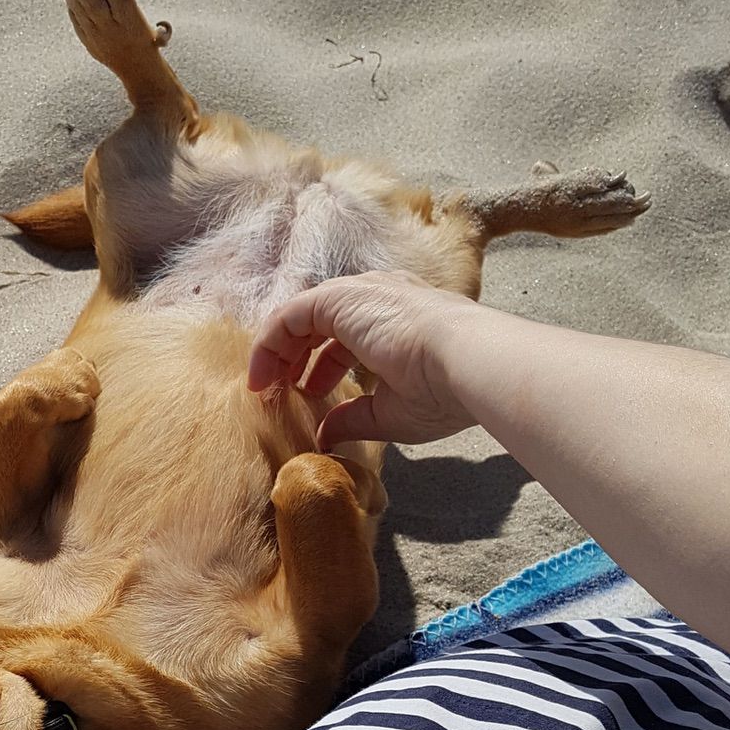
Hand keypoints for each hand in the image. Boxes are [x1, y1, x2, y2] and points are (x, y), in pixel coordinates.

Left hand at [247, 271, 480, 448]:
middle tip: (279, 390)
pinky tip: (262, 375)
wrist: (467, 363)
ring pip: (301, 316)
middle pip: (319, 322)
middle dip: (294, 357)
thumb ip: (353, 418)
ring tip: (265, 386)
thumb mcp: (391, 413)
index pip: (345, 336)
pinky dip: (270, 343)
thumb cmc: (443, 390)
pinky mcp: (339, 298)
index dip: (320, 366)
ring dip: (278, 351)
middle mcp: (376, 298)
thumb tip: (325, 434)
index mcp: (396, 320)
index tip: (307, 396)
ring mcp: (359, 294)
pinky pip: (289, 316)